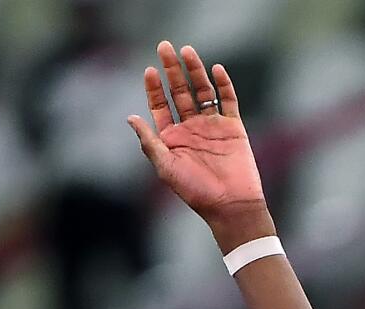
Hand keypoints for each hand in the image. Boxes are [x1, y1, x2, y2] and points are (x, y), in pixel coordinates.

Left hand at [128, 41, 268, 238]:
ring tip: (187, 51)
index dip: (154, 88)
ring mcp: (213, 127)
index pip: (160, 106)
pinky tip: (215, 70)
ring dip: (195, 71)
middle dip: (172, 70)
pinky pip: (228, 101)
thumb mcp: (166, 168)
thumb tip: (131, 118)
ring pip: (202, 92)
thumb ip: (150, 142)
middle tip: (165, 47)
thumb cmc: (197, 193)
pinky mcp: (233, 128)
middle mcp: (191, 129)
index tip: (150, 71)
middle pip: (180, 92)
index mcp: (173, 138)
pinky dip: (223, 85)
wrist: (232, 205)